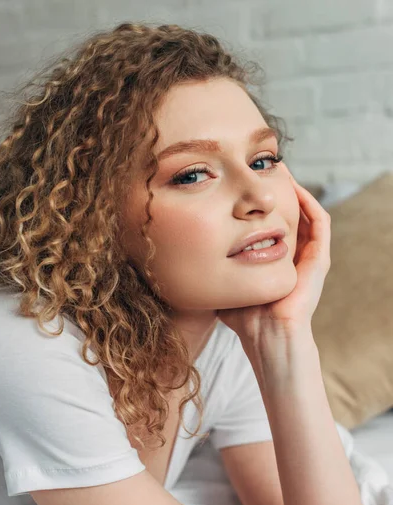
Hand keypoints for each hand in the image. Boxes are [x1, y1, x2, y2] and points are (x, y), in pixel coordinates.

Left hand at [216, 164, 330, 344]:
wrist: (266, 339)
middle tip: (263, 166)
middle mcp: (294, 253)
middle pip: (290, 211)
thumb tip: (184, 250)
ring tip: (280, 169)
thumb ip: (213, 265)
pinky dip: (310, 202)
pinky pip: (320, 222)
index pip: (272, 220)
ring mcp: (309, 256)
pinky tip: (294, 186)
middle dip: (278, 188)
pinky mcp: (319, 260)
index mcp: (275, 257)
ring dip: (296, 188)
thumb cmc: (243, 316)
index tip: (244, 181)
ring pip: (308, 211)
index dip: (260, 201)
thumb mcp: (225, 281)